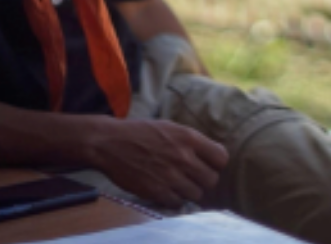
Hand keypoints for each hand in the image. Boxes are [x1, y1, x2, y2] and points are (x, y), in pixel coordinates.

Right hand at [94, 119, 228, 206]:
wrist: (109, 143)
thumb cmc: (140, 133)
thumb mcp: (170, 127)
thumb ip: (191, 141)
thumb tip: (211, 155)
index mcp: (188, 137)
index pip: (221, 157)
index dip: (216, 163)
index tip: (208, 164)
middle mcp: (182, 157)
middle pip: (212, 180)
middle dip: (204, 180)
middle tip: (193, 177)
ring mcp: (170, 176)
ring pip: (196, 194)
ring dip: (189, 191)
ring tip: (177, 184)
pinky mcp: (156, 191)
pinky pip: (177, 203)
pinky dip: (174, 199)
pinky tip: (165, 190)